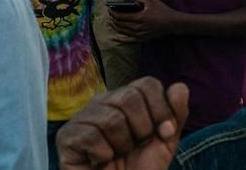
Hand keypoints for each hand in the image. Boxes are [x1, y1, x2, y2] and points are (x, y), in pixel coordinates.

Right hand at [57, 76, 188, 169]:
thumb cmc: (141, 167)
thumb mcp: (167, 139)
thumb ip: (176, 112)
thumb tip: (179, 87)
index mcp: (127, 97)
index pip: (148, 84)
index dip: (161, 110)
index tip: (163, 134)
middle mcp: (103, 101)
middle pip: (130, 97)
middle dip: (142, 129)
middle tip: (135, 147)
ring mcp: (83, 117)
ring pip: (111, 119)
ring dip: (122, 145)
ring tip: (116, 155)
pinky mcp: (67, 136)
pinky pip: (91, 136)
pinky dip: (103, 155)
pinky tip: (100, 162)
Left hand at [108, 0, 177, 42]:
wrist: (172, 23)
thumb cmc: (162, 10)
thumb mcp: (151, 0)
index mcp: (138, 17)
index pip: (120, 16)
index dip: (113, 12)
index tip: (109, 9)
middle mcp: (137, 27)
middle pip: (120, 24)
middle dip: (113, 18)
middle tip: (111, 14)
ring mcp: (139, 34)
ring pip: (122, 31)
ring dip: (115, 26)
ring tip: (112, 22)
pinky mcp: (142, 39)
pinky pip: (128, 40)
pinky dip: (120, 39)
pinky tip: (115, 37)